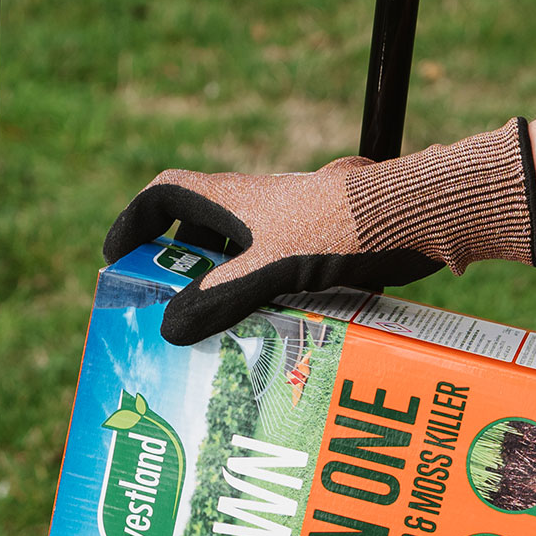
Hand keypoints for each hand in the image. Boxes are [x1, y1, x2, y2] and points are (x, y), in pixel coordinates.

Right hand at [103, 119, 535, 345]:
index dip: (136, 222)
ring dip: (227, 294)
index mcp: (236, 198)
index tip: (119, 259)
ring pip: (244, 259)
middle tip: (171, 315)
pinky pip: (282, 277)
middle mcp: (260, 208)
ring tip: (217, 340)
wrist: (417, 218)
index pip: (166, 193)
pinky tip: (276, 342)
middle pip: (203, 232)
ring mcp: (294, 228)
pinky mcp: (326, 249)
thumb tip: (168, 330)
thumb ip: (219, 301)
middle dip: (181, 272)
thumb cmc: (342, 231)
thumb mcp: (271, 270)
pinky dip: (269, 306)